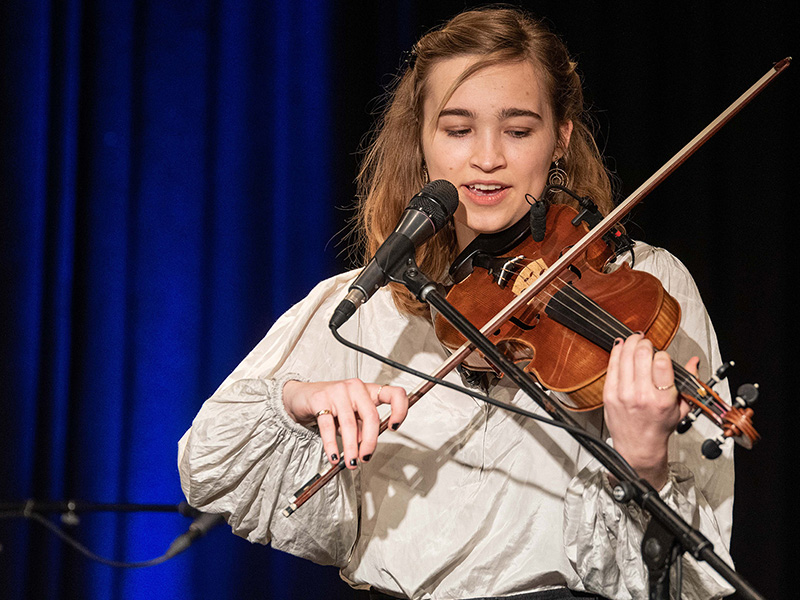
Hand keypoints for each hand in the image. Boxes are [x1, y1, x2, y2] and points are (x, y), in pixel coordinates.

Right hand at [282, 379, 407, 468]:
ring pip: (350, 424)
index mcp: (368, 390)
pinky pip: (328, 426)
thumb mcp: (351, 415)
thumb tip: (366, 446)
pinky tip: (333, 455)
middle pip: (371, 416)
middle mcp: (355, 387)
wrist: (301, 396)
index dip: (400, 410)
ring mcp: (338, 391)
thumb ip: (361, 427)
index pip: (394, 394)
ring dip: (351, 447)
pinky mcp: (320, 399)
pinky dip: (331, 444)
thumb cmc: (330, 405)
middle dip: (370, 441)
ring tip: (351, 462)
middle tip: (366, 457)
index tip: (395, 427)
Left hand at [603, 334, 696, 488]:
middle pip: (641, 355)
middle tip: (647, 343)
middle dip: (645, 344)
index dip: (662, 353)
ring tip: (634, 340)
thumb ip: (689, 383)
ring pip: (625, 356)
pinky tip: (621, 347)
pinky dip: (616, 352)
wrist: (638, 446)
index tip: (662, 355)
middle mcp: (641, 396)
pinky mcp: (609, 393)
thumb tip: (694, 362)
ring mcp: (622, 394)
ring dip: (630, 343)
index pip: (662, 363)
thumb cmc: (658, 428)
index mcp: (662, 400)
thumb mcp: (681, 409)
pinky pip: (611, 365)